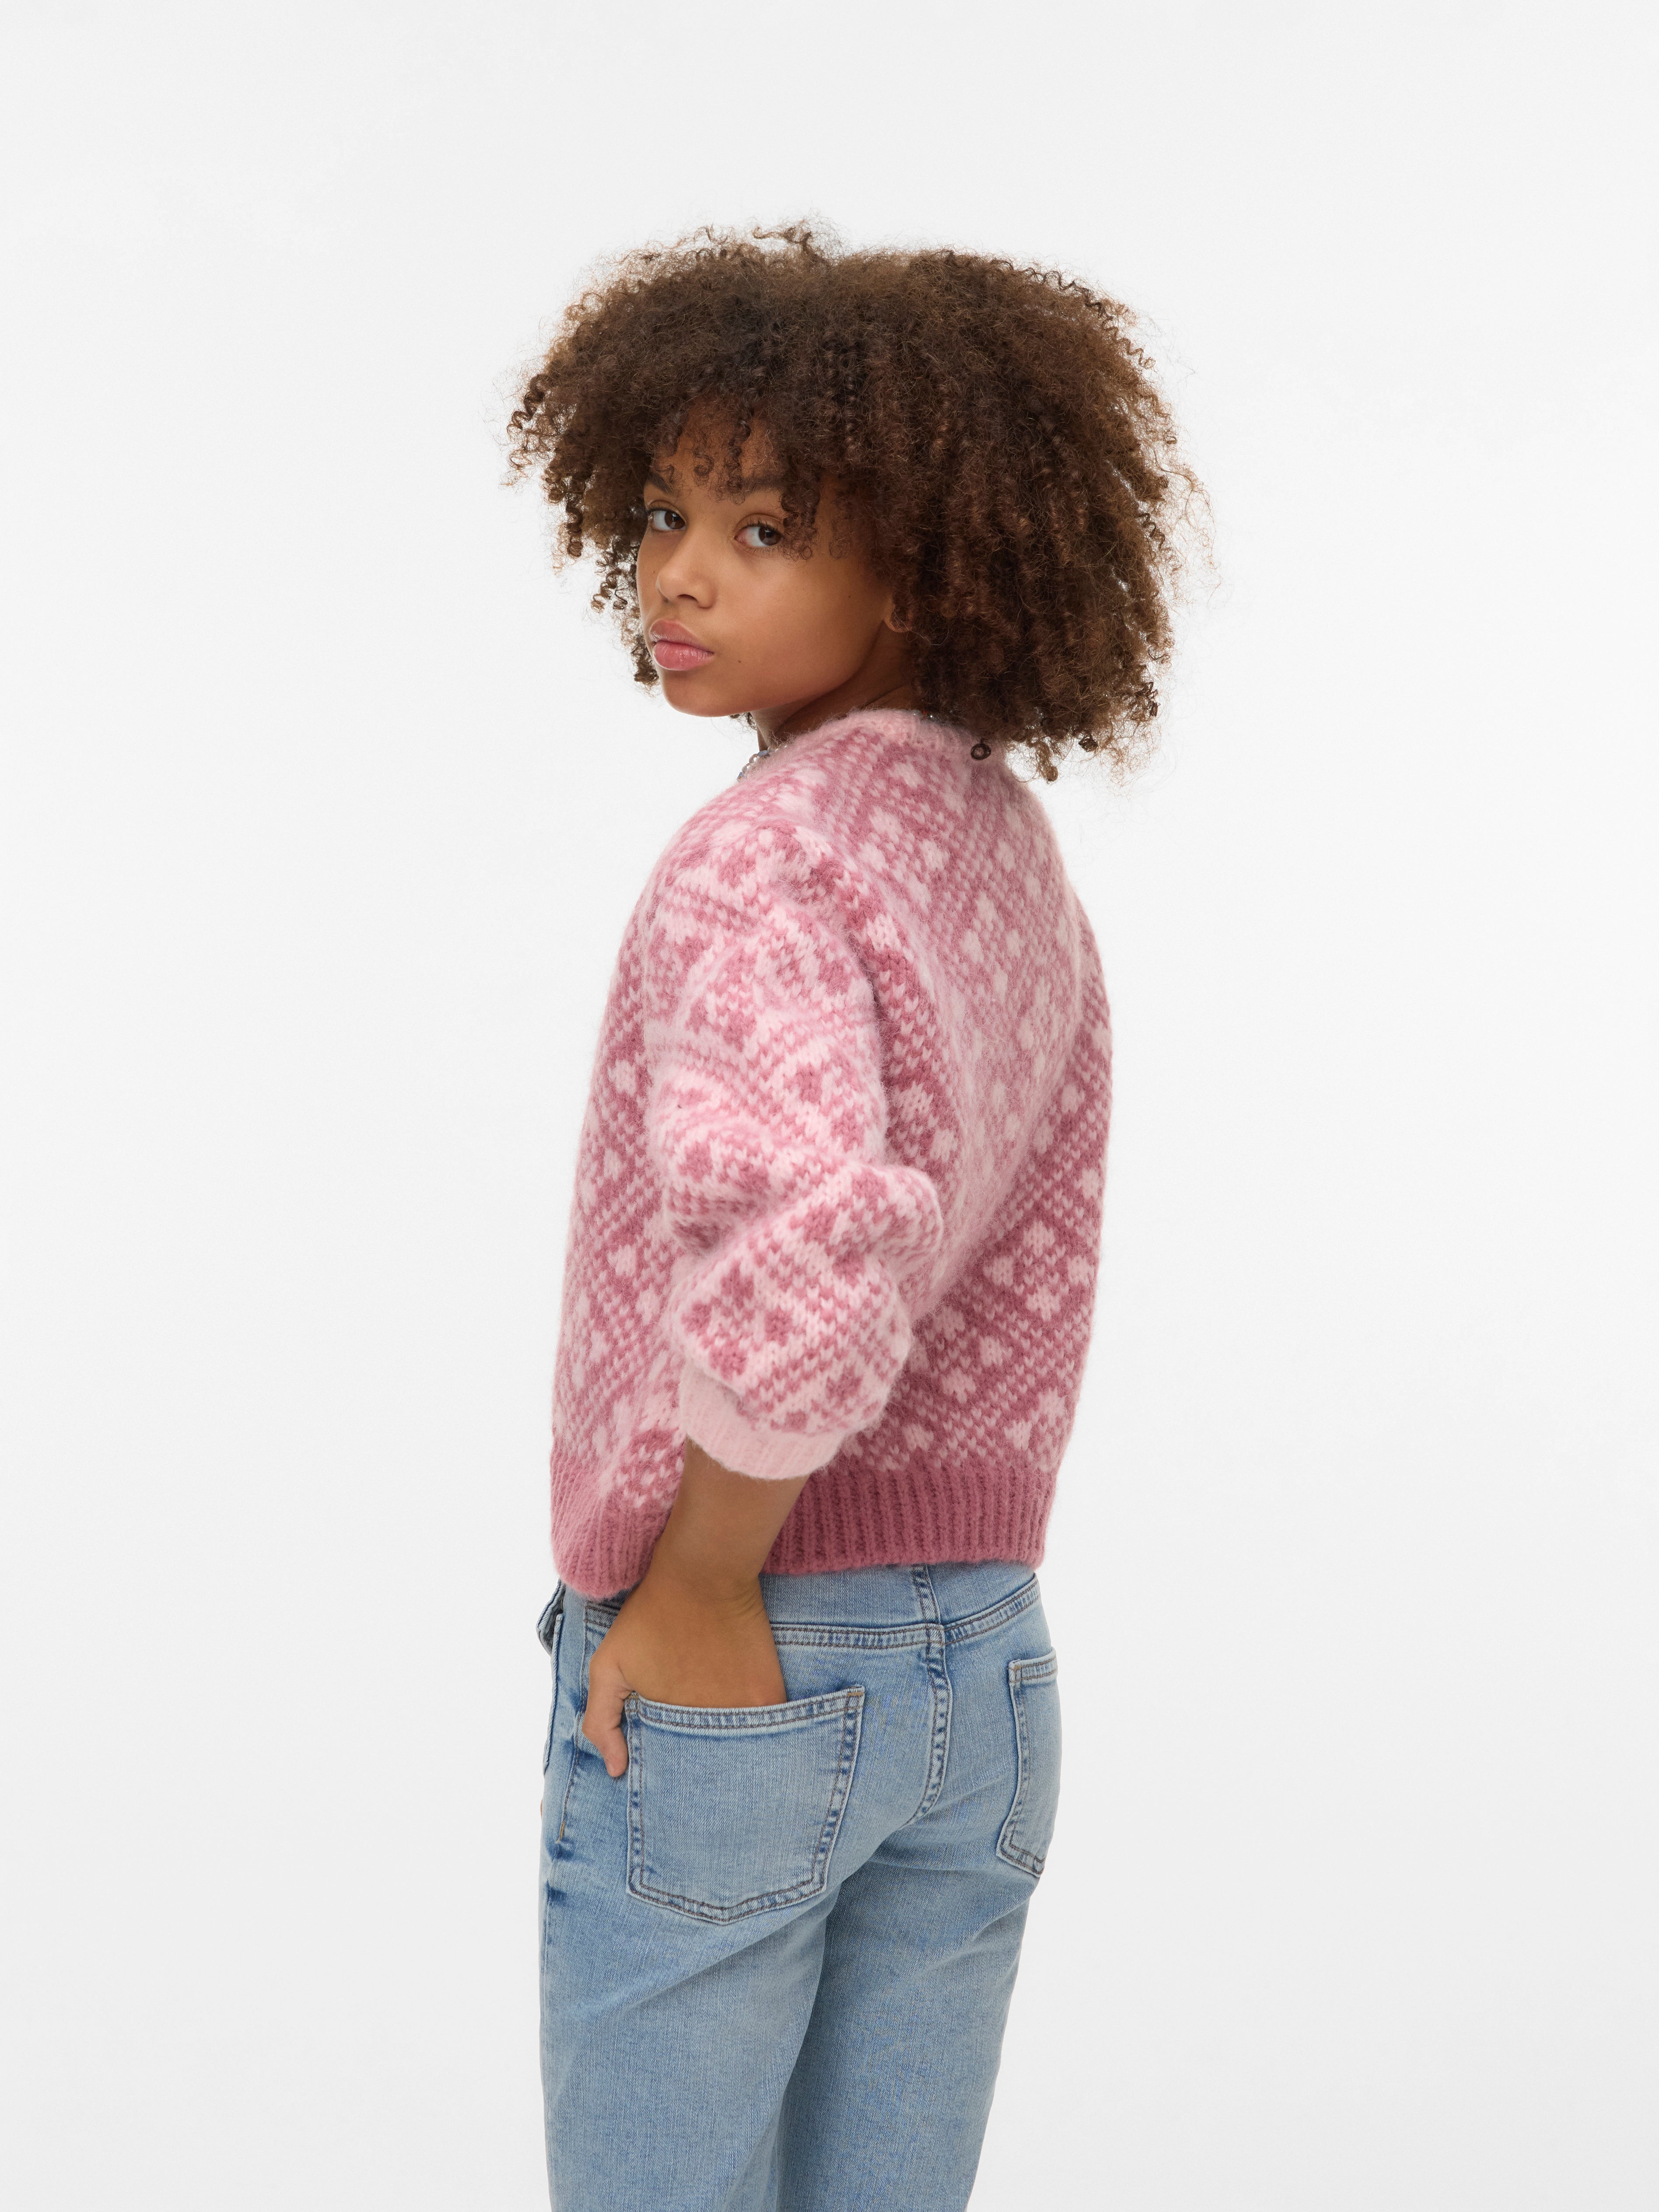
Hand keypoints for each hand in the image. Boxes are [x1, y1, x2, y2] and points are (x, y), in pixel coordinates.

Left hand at [581, 1567, 786, 1777]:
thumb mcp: (608, 1664)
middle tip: (697, 1757)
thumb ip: (601, 1720)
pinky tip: (745, 1721)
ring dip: (732, 1752)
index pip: (673, 1770)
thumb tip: (617, 1770)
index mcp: (672, 1725)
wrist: (703, 1573)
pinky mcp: (771, 1695)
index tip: (671, 1764)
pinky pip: (767, 1731)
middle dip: (702, 1767)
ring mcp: (745, 1712)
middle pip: (709, 1766)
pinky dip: (758, 1733)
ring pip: (740, 1752)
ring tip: (722, 1741)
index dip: (671, 1771)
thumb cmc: (651, 1616)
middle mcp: (712, 1727)